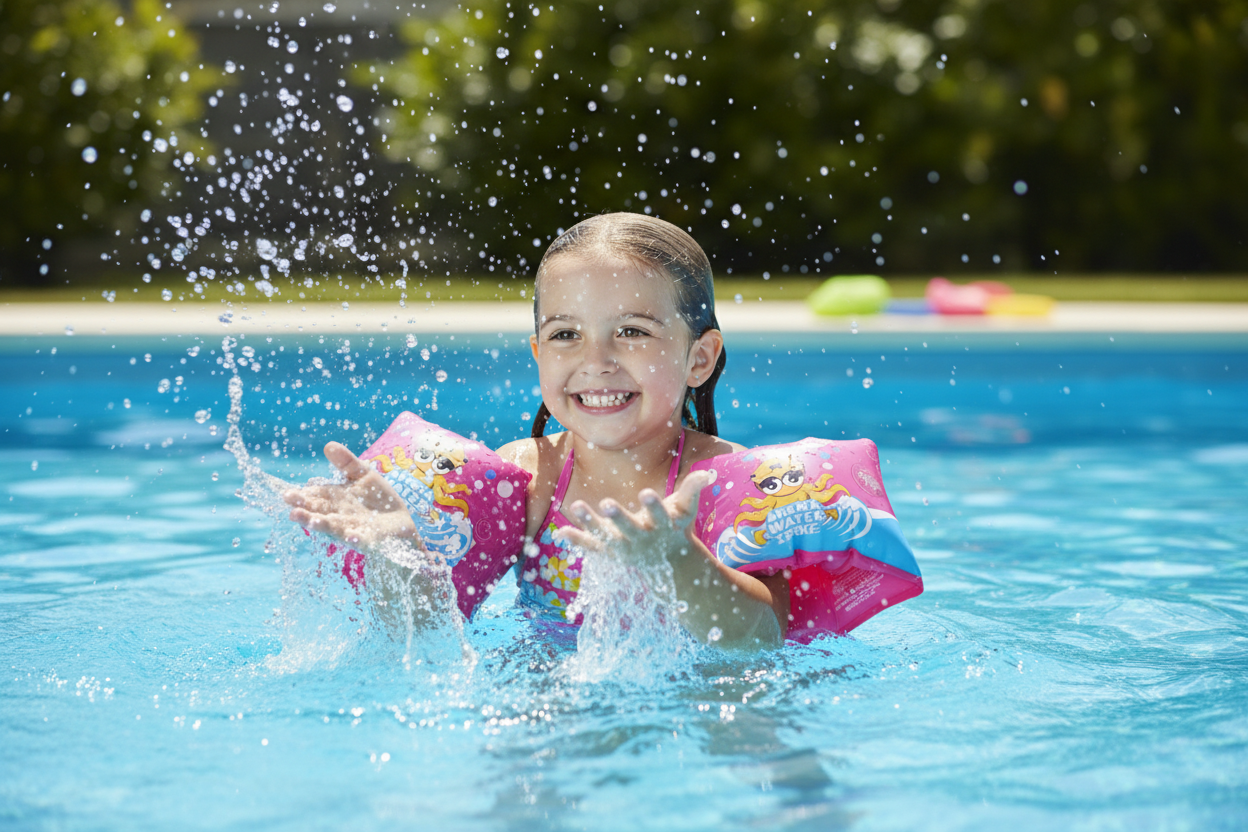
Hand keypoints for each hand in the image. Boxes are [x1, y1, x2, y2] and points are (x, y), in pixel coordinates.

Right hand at [284, 442, 421, 550]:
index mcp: (335, 499)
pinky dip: (355, 538)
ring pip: (333, 528)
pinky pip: (361, 540)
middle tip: (290, 508)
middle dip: (304, 512)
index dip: (302, 496)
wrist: (402, 521)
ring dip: (322, 526)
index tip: (288, 493)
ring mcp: (352, 528)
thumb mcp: (363, 475)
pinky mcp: (369, 539)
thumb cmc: (378, 498)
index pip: (314, 496)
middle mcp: (338, 515)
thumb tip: (328, 445)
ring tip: (311, 522)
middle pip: (318, 513)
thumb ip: (346, 462)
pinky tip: (351, 537)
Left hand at [559, 470, 784, 646]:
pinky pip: (591, 547)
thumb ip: (693, 490)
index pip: (658, 515)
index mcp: (661, 527)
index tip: (646, 493)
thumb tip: (707, 474)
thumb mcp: (686, 510)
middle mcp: (641, 539)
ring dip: (591, 522)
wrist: (667, 565)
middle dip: (618, 517)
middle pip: (628, 528)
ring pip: (605, 536)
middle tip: (607, 503)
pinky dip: (577, 540)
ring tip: (576, 504)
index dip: (653, 505)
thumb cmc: (675, 528)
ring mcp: (623, 548)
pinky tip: (562, 531)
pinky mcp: (609, 552)